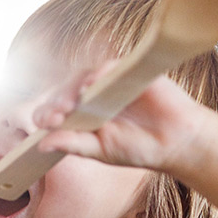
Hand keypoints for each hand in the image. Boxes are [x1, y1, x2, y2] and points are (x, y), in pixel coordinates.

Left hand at [33, 63, 217, 176]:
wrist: (177, 143)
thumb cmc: (138, 148)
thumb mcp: (100, 150)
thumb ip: (72, 144)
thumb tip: (41, 144)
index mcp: (81, 114)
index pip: (56, 108)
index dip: (46, 113)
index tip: (44, 123)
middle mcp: (92, 95)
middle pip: (66, 90)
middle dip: (57, 102)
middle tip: (54, 115)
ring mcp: (109, 82)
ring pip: (83, 77)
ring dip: (73, 88)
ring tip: (70, 103)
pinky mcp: (128, 72)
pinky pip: (109, 67)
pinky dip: (99, 73)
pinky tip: (92, 84)